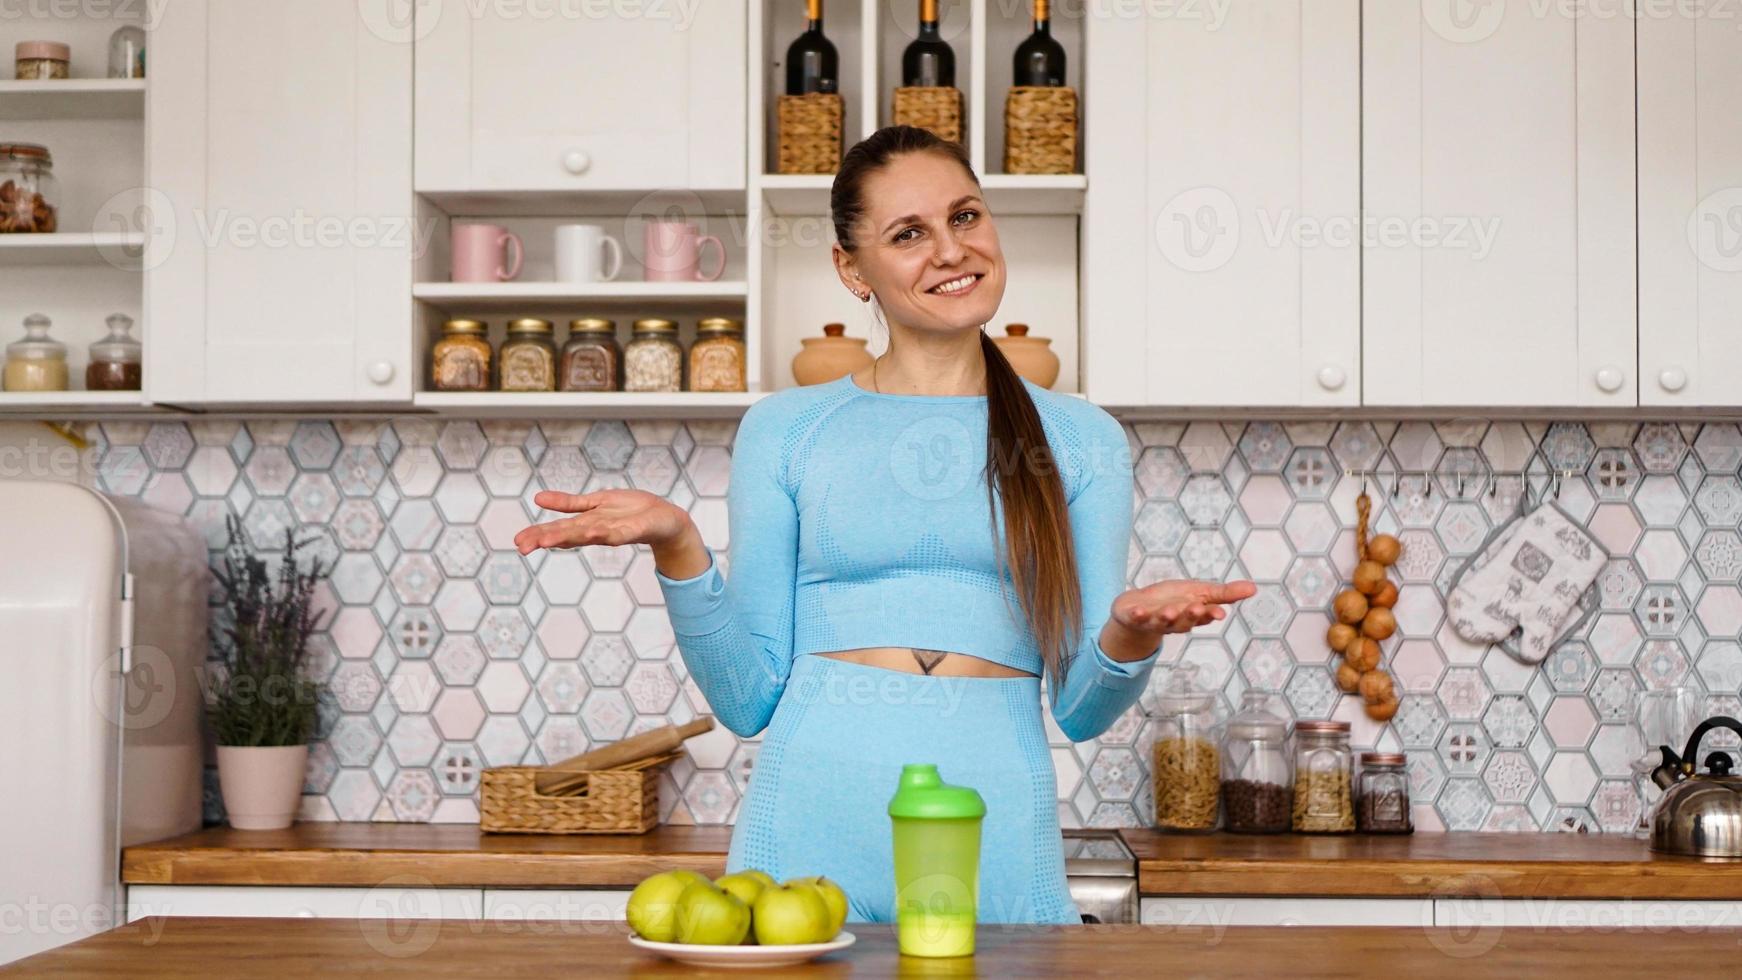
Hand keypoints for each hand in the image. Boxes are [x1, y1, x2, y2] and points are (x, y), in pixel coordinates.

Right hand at [514, 489, 692, 555]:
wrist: (665, 520)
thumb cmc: (631, 511)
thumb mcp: (595, 502)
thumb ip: (568, 503)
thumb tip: (537, 499)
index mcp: (586, 523)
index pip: (557, 529)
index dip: (537, 534)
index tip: (517, 542)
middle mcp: (596, 530)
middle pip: (567, 535)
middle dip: (545, 539)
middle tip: (523, 547)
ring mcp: (614, 532)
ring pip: (587, 534)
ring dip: (568, 537)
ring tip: (547, 540)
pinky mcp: (633, 530)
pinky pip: (618, 532)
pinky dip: (605, 533)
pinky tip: (592, 532)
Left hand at [1112, 578, 1258, 635]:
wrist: (1137, 609)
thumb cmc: (1173, 601)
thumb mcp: (1200, 593)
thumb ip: (1225, 594)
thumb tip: (1254, 588)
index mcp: (1192, 615)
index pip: (1204, 616)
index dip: (1210, 614)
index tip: (1218, 613)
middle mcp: (1175, 621)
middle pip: (1184, 620)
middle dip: (1190, 615)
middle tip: (1196, 609)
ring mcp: (1154, 621)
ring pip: (1162, 622)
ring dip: (1166, 618)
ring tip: (1169, 611)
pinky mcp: (1135, 617)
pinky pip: (1136, 618)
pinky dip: (1138, 615)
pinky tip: (1139, 611)